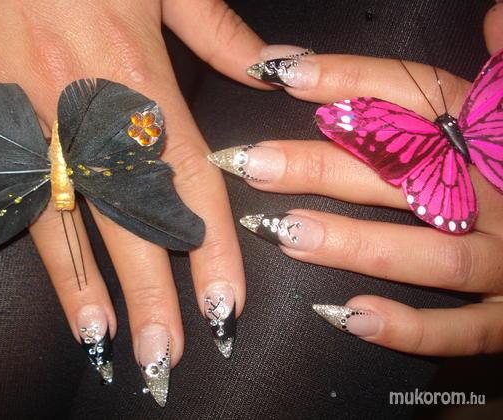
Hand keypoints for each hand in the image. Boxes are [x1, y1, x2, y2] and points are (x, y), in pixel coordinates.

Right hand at [0, 0, 264, 403]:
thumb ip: (224, 36)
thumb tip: (280, 72)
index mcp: (137, 84)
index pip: (187, 186)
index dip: (211, 252)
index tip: (224, 307)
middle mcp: (80, 115)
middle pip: (125, 223)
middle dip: (148, 295)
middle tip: (163, 354)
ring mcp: (14, 118)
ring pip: (49, 220)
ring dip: (74, 287)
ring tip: (99, 342)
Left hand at [210, 5, 502, 355]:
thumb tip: (498, 16)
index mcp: (496, 135)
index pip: (415, 94)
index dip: (345, 78)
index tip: (278, 71)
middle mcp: (500, 192)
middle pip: (404, 170)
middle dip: (323, 165)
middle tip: (254, 162)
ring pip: (429, 250)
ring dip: (354, 243)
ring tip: (283, 234)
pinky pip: (466, 329)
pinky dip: (410, 327)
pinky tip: (349, 316)